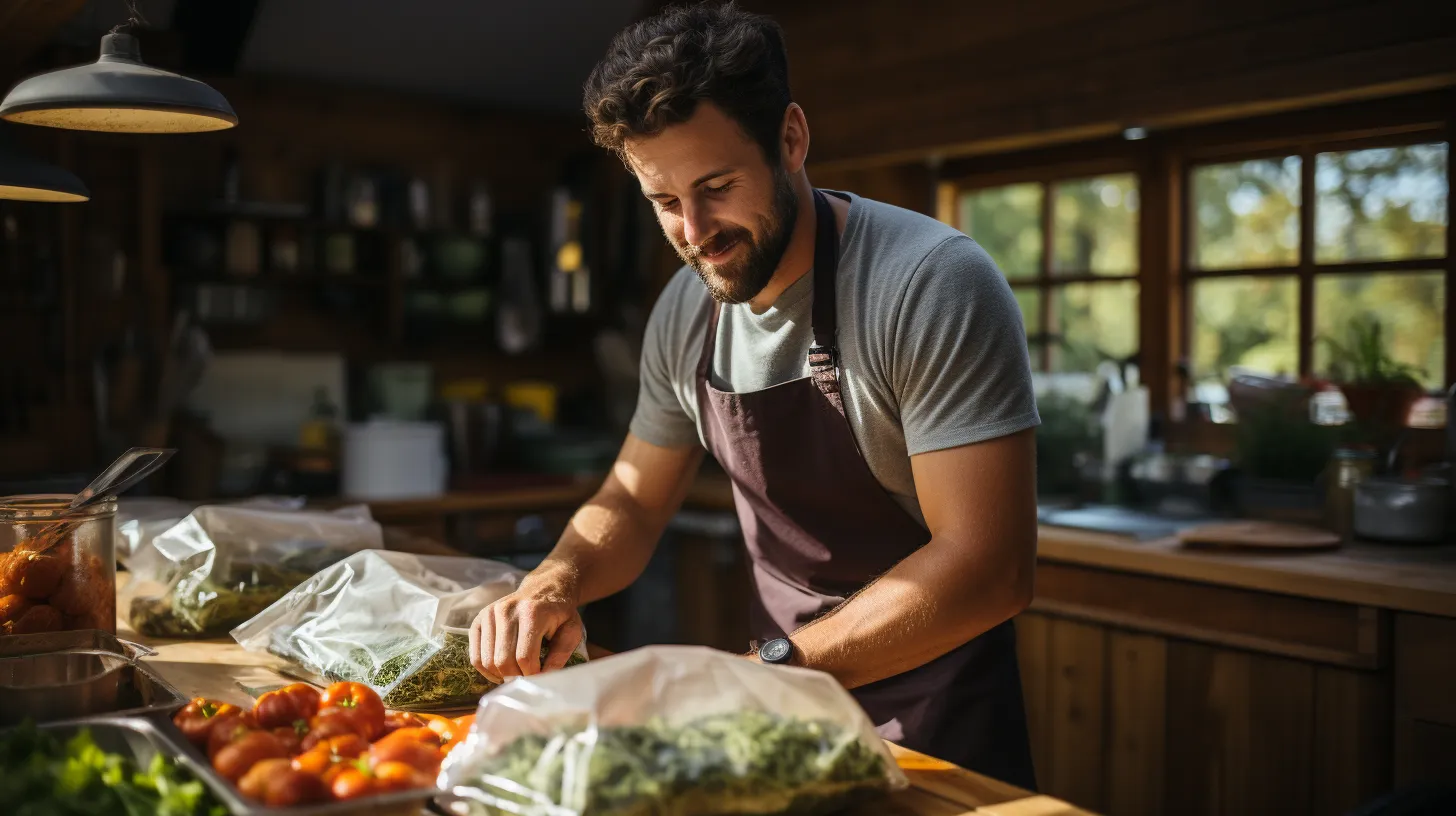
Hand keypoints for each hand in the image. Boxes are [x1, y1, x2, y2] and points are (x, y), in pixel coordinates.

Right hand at [468, 578, 583, 683]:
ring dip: (501, 675)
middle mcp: (506, 611)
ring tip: (515, 674)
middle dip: (515, 677)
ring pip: (487, 661)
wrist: (544, 587)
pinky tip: (500, 671)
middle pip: (503, 661)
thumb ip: (561, 654)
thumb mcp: (571, 630)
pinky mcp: (479, 619)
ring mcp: (490, 614)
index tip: (539, 679)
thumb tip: (544, 679)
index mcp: (532, 613)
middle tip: (526, 679)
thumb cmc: (560, 612)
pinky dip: (486, 670)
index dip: (532, 675)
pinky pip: (475, 655)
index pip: (524, 657)